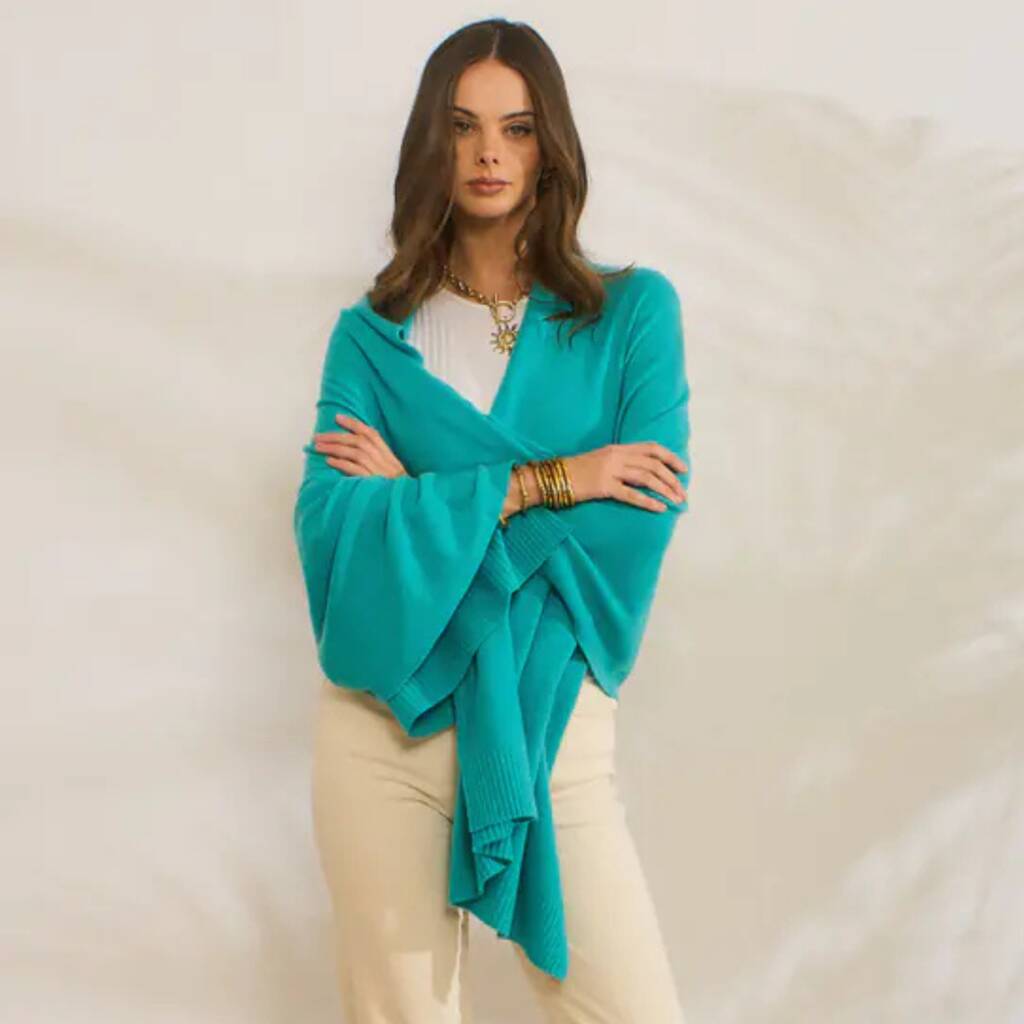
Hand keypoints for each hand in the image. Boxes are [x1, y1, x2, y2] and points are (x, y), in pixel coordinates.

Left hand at [313, 414, 408, 478]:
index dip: (354, 424)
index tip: (337, 418)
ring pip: (354, 453)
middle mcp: (383, 459)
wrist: (409, 503)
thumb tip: (357, 447)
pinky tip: (329, 461)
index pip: (370, 433)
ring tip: (318, 447)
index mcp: (388, 454)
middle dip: (336, 436)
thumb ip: (378, 457)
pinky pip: (355, 470)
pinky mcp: (372, 482)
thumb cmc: (397, 487)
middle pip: (357, 441)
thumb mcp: (392, 469)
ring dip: (334, 448)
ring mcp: (378, 470)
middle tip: (318, 436)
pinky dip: (341, 464)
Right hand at [564, 443, 686, 511]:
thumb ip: (620, 462)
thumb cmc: (575, 472)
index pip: (651, 448)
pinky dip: (648, 501)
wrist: (551, 477)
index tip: (683, 469)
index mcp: (617, 448)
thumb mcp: (600, 460)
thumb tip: (642, 473)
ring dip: (665, 490)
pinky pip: (631, 494)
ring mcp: (609, 470)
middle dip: (672, 479)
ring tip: (676, 501)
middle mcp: (616, 456)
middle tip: (683, 493)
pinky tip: (659, 508)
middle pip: (653, 464)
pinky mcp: (603, 486)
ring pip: (646, 478)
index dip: (670, 457)